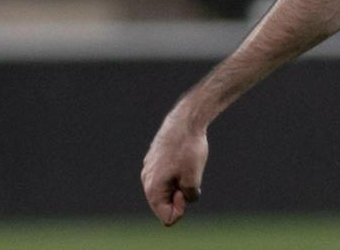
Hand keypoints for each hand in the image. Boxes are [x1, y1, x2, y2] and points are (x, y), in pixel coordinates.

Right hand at [141, 109, 208, 226]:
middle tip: (188, 177)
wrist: (185, 120)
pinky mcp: (155, 159)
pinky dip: (177, 173)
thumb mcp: (194, 178)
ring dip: (179, 184)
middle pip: (165, 204)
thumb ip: (188, 196)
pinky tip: (183, 158)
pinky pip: (167, 176)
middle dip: (179, 197)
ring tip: (186, 166)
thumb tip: (185, 196)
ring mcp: (149, 169)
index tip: (186, 190)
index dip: (181, 208)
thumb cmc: (188, 149)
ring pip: (167, 189)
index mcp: (153, 189)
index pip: (167, 218)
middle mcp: (146, 181)